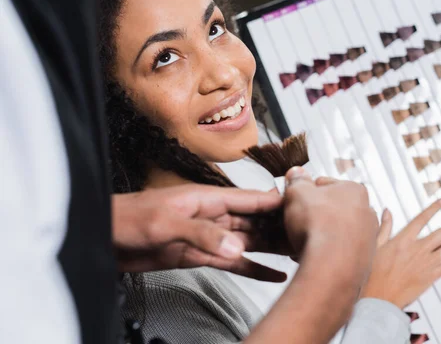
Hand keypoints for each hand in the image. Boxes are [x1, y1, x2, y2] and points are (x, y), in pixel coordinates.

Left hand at [112, 184, 286, 281]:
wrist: (104, 238)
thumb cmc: (127, 218)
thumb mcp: (167, 223)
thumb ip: (203, 234)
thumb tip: (237, 246)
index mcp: (207, 199)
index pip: (250, 199)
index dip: (275, 202)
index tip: (301, 204)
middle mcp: (212, 216)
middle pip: (254, 222)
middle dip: (279, 228)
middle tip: (305, 237)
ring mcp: (208, 237)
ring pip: (248, 242)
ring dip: (271, 248)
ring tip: (296, 254)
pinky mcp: (200, 256)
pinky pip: (233, 262)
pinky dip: (252, 268)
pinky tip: (271, 274)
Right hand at [245, 169, 378, 343]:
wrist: (330, 267)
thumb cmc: (319, 229)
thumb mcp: (297, 193)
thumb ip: (297, 181)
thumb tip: (296, 175)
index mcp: (355, 190)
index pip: (326, 184)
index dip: (307, 192)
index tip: (299, 199)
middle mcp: (367, 213)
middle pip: (334, 208)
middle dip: (317, 214)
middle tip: (300, 220)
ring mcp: (367, 237)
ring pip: (339, 231)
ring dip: (324, 233)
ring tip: (304, 240)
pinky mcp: (364, 260)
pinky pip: (345, 252)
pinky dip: (333, 252)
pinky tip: (319, 252)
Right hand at [361, 198, 440, 308]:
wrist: (380, 299)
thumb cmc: (374, 273)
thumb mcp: (376, 247)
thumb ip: (384, 227)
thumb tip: (386, 211)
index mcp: (403, 240)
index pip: (423, 218)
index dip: (435, 207)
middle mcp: (418, 250)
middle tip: (434, 239)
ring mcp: (426, 264)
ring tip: (439, 249)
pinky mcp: (431, 278)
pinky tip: (438, 261)